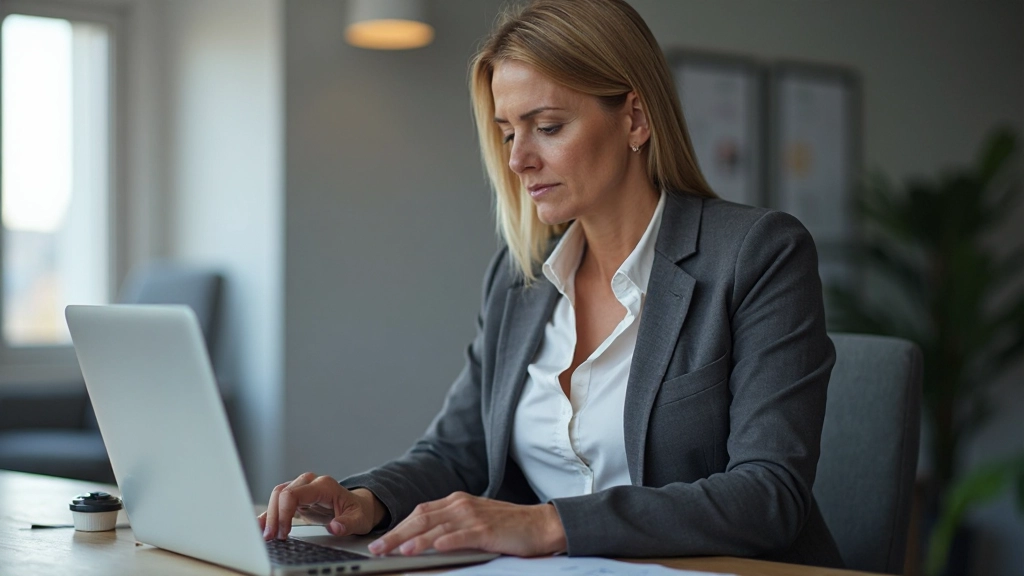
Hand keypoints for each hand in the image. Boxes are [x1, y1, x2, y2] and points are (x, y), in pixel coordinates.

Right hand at [257, 472, 384, 540]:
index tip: (284, 532)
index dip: (284, 513)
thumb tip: (334, 527)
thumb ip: (347, 524)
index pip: (294, 493)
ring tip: (267, 535)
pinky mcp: (298, 498)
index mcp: (324, 486)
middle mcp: (311, 483)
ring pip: (277, 496)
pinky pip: (279, 502)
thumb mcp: (358, 520)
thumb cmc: (358, 512)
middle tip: (273, 537)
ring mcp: (303, 489)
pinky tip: (261, 525)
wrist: (359, 507)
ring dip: (269, 515)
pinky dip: (269, 513)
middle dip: (274, 516)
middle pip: (281, 493)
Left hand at [366, 492, 565, 556]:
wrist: (540, 524)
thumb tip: (423, 540)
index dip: (398, 526)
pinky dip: (446, 541)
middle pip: (422, 518)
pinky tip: (434, 548)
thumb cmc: (508, 526)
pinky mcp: (487, 530)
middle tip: (377, 548)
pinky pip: (462, 535)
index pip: (420, 512)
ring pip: (437, 528)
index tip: (380, 540)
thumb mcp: (474, 520)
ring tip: (397, 551)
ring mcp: (474, 516)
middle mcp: (462, 505)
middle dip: (397, 534)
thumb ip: (451, 525)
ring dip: (415, 540)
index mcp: (457, 501)